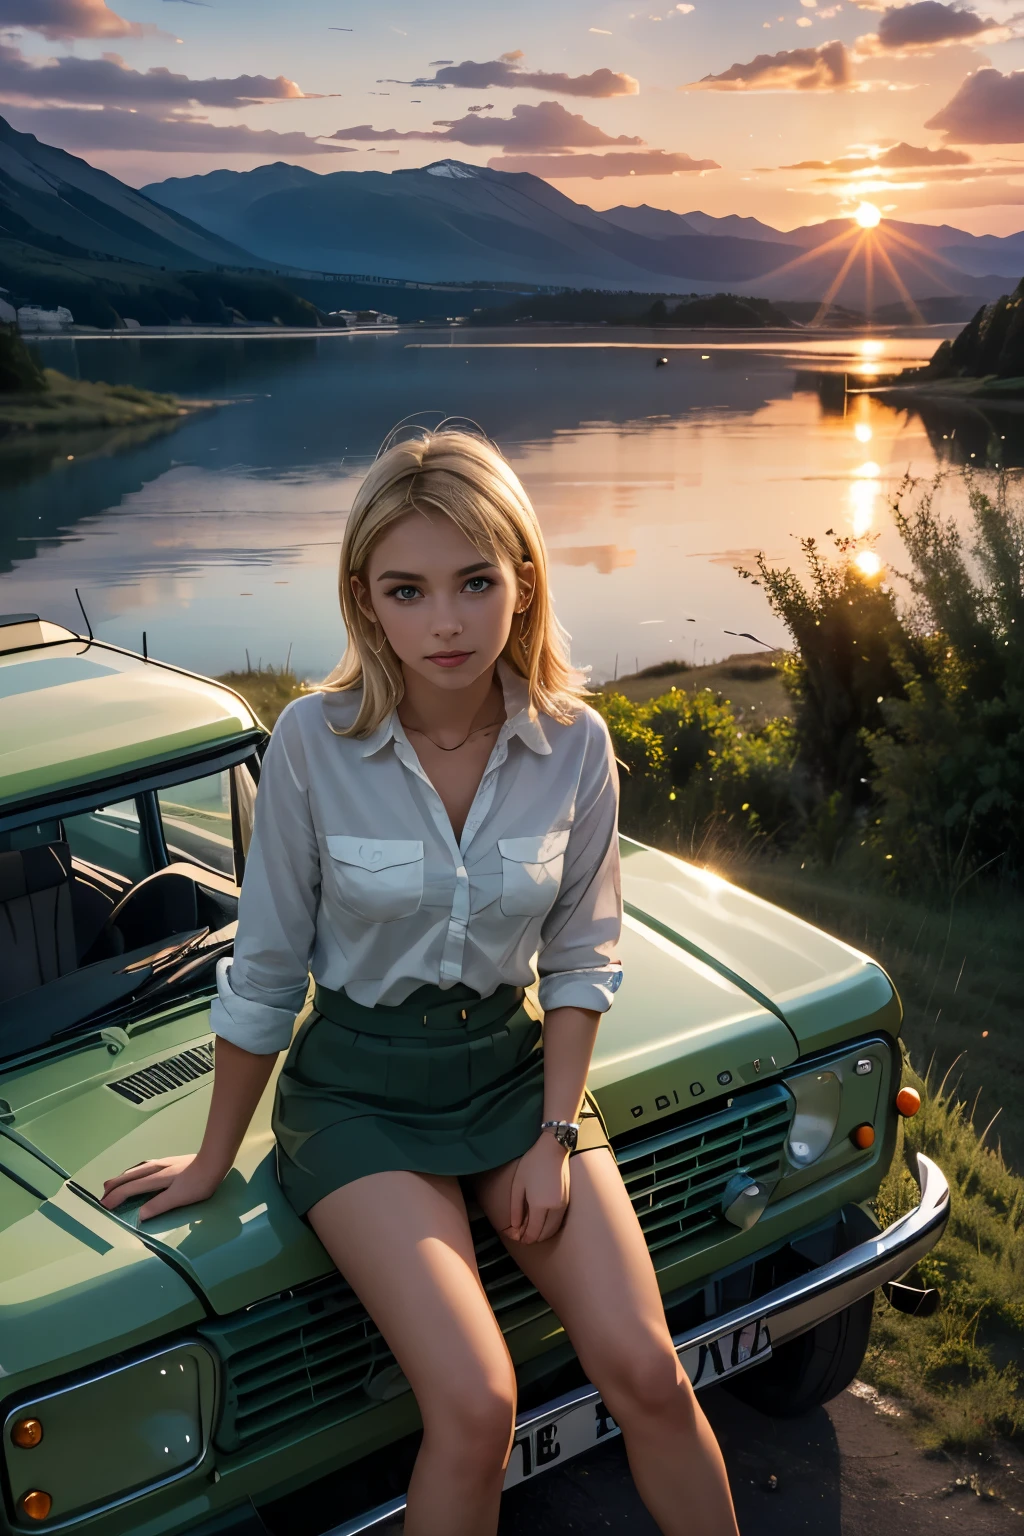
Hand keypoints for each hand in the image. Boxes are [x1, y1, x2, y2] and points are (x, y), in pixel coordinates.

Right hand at [101, 1155, 225, 1221]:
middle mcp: (154, 1168)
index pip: (129, 1188)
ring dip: (121, 1179)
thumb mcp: (178, 1197)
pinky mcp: (167, 1162)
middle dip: (113, 1187)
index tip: (104, 1207)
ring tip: (113, 1186)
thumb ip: (158, 1206)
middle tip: (102, 1198)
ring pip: (134, 1171)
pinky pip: (141, 1168)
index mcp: (154, 1178)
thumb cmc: (198, 1182)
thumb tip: (138, 1216)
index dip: (115, 1198)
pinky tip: (136, 1175)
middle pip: (128, 1177)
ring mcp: (160, 1163)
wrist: (214, 1161)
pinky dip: (132, 1174)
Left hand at [504, 1134, 570, 1244]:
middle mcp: (553, 1208)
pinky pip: (558, 1222)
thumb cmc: (532, 1164)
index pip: (534, 1232)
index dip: (526, 1239)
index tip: (519, 1239)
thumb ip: (516, 1208)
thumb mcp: (518, 1185)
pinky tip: (541, 1221)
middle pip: (545, 1234)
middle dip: (534, 1238)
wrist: (552, 1149)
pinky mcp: (567, 1201)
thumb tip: (516, 1226)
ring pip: (553, 1229)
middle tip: (523, 1235)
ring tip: (531, 1229)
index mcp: (539, 1205)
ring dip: (543, 1234)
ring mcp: (562, 1205)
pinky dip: (550, 1227)